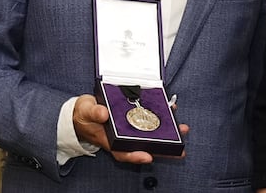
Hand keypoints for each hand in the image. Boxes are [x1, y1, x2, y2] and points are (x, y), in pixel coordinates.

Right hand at [72, 94, 189, 162]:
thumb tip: (103, 114)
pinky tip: (171, 110)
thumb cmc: (84, 113)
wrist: (83, 111)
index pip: (124, 152)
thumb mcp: (86, 110)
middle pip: (144, 147)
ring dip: (168, 133)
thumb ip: (94, 112)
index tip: (148, 156)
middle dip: (162, 149)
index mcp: (110, 139)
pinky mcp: (134, 119)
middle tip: (180, 151)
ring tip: (183, 129)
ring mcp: (129, 129)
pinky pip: (150, 120)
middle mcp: (123, 137)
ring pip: (151, 135)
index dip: (136, 156)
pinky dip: (162, 116)